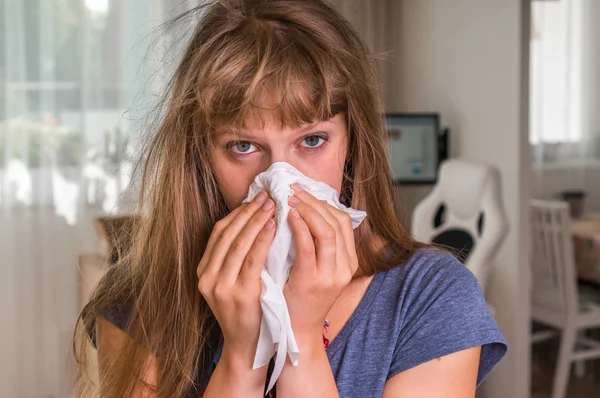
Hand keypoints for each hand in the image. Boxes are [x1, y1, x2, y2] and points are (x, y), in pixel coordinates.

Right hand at [196, 191, 276, 365]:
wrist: (247, 348)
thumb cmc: (247, 312)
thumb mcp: (233, 284)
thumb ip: (236, 259)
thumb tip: (253, 224)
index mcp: (204, 272)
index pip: (219, 233)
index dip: (237, 213)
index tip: (255, 198)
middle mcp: (207, 277)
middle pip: (227, 234)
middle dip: (248, 212)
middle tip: (267, 195)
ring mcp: (221, 286)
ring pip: (238, 243)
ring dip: (256, 220)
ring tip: (272, 205)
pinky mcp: (239, 294)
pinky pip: (252, 259)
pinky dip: (263, 239)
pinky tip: (274, 226)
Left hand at [284, 183, 358, 347]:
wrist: (296, 332)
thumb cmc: (301, 298)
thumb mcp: (318, 269)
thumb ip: (317, 246)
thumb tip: (305, 212)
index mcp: (349, 262)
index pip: (344, 221)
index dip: (324, 202)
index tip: (304, 191)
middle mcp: (345, 267)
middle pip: (337, 221)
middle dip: (314, 201)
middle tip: (293, 188)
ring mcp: (331, 275)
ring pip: (327, 230)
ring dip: (307, 209)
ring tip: (289, 198)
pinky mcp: (312, 280)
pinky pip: (308, 246)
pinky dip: (299, 226)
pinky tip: (287, 216)